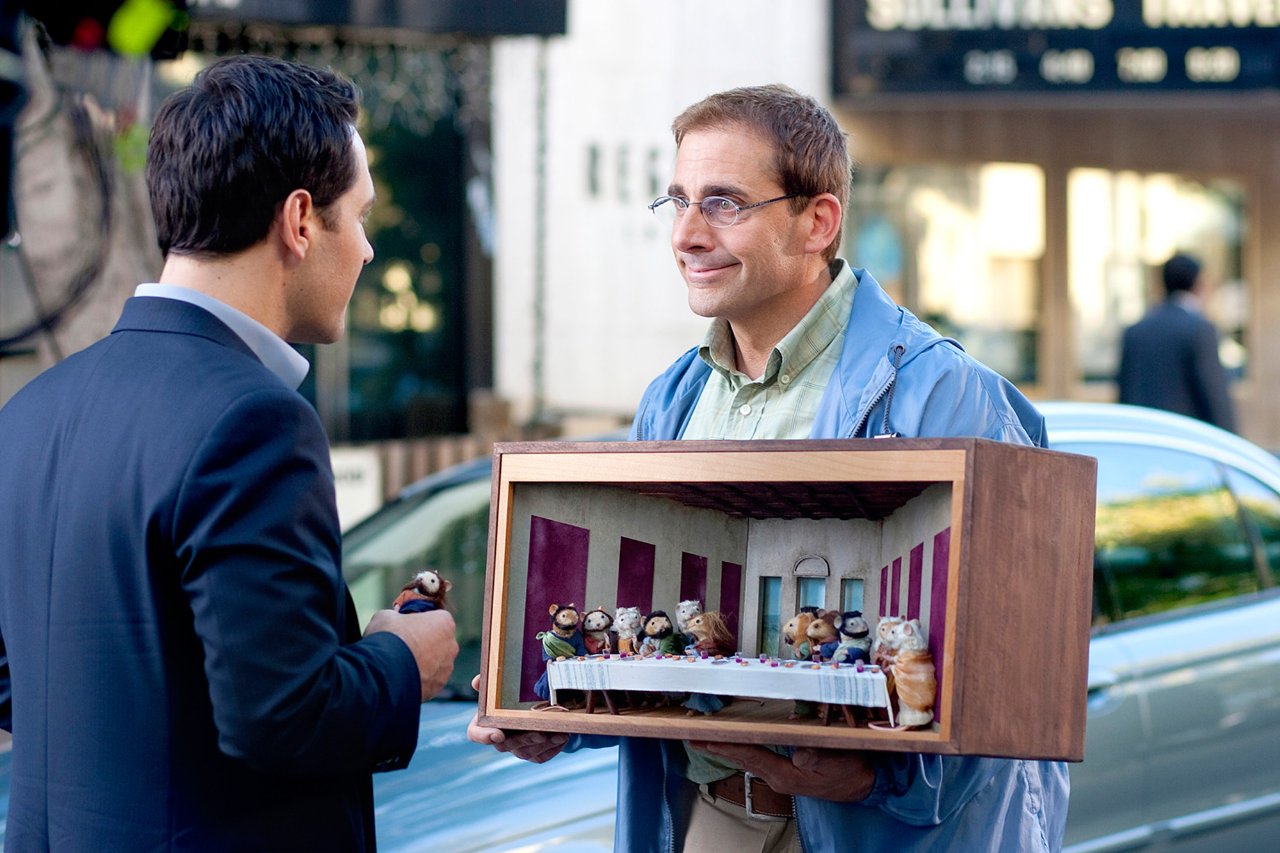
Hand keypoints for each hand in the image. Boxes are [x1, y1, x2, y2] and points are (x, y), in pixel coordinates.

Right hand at [364, 608, 457, 700]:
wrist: (383, 673)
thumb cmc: (388, 638)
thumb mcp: (386, 616)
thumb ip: (395, 616)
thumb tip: (392, 619)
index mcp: (444, 623)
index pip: (436, 618)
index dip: (420, 622)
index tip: (406, 627)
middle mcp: (451, 645)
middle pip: (438, 641)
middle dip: (423, 643)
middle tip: (402, 646)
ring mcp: (446, 668)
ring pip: (435, 663)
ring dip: (422, 663)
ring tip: (399, 665)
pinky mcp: (438, 686)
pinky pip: (429, 680)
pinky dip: (418, 679)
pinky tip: (402, 678)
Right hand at [465, 675, 566, 762]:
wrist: (530, 706)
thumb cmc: (510, 696)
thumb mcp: (500, 686)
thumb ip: (489, 683)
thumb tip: (477, 681)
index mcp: (484, 722)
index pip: (475, 733)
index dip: (484, 736)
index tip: (497, 734)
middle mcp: (499, 739)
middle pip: (505, 746)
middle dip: (523, 740)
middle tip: (539, 733)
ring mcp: (516, 749)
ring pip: (526, 752)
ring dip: (542, 745)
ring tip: (557, 733)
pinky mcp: (532, 754)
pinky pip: (541, 756)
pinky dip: (552, 748)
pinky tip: (562, 737)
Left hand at [688, 741, 875, 802]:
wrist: (863, 785)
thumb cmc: (850, 770)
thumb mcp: (836, 760)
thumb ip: (817, 755)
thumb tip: (798, 752)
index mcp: (786, 775)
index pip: (750, 756)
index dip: (727, 746)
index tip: (705, 739)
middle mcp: (778, 777)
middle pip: (743, 758)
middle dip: (718, 747)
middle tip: (693, 738)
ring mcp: (781, 777)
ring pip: (749, 758)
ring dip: (728, 748)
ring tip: (708, 738)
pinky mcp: (787, 773)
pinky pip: (759, 758)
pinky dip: (744, 749)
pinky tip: (736, 743)